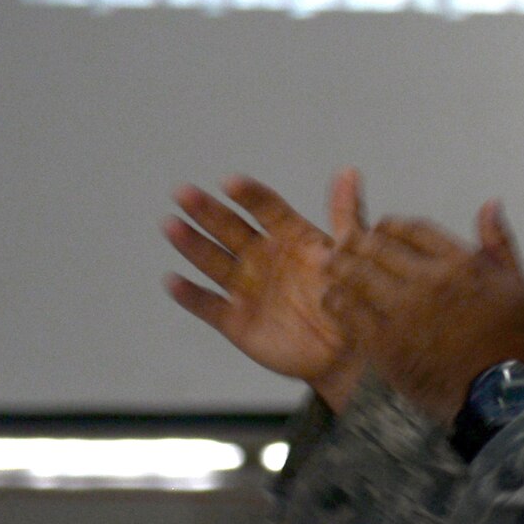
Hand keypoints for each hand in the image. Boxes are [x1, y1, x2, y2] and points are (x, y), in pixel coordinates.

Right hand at [164, 170, 366, 408]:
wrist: (345, 352)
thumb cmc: (350, 299)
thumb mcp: (352, 253)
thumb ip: (345, 213)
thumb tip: (348, 171)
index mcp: (289, 236)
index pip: (265, 208)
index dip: (248, 195)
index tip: (230, 183)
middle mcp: (262, 257)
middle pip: (230, 229)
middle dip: (207, 211)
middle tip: (183, 193)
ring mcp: (246, 288)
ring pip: (213, 261)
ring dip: (191, 244)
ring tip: (172, 225)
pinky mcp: (235, 321)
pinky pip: (208, 306)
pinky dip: (190, 295)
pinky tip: (173, 280)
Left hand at [325, 201, 523, 424]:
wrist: (495, 393)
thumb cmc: (507, 340)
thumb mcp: (516, 285)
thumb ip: (498, 241)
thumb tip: (489, 203)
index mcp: (460, 263)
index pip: (411, 228)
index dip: (388, 226)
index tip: (380, 231)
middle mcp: (429, 282)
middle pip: (378, 246)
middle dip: (358, 241)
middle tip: (346, 243)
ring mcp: (404, 313)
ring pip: (356, 274)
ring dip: (341, 266)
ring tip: (333, 265)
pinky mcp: (385, 342)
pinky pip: (348, 312)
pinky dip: (336, 300)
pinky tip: (333, 299)